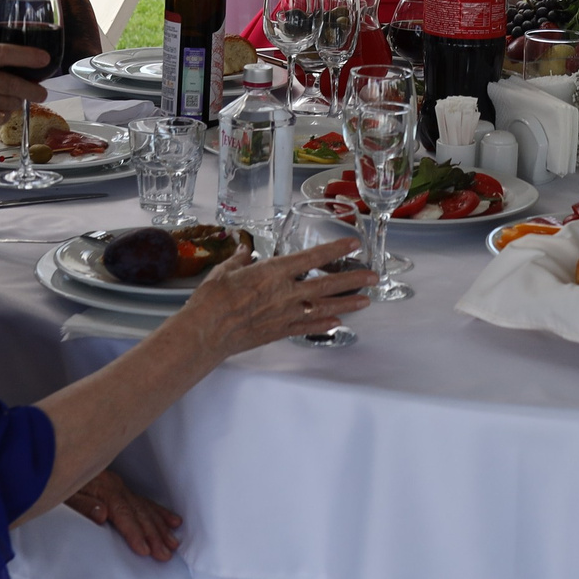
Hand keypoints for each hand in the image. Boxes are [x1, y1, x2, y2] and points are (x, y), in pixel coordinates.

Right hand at [0, 44, 51, 131]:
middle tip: (42, 92)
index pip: (4, 53)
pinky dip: (2, 114)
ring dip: (16, 102)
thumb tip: (19, 65)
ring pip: (10, 103)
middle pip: (13, 85)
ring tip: (13, 98)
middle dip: (33, 90)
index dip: (27, 56)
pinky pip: (0, 117)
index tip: (44, 59)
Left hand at [64, 469, 183, 561]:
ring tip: (173, 544)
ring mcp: (122, 488)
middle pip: (140, 514)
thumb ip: (83, 505)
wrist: (58, 460)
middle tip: (165, 554)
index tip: (145, 551)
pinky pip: (146, 502)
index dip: (135, 534)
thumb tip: (103, 515)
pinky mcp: (122, 488)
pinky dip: (160, 513)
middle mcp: (117, 488)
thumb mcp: (65, 495)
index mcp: (105, 490)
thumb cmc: (59, 480)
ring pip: (146, 509)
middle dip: (154, 536)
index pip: (124, 515)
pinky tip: (173, 522)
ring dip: (161, 528)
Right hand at [178, 238, 374, 356]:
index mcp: (273, 272)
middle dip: (353, 280)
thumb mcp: (224, 271)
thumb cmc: (211, 300)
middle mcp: (285, 293)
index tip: (354, 245)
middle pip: (327, 284)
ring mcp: (285, 315)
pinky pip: (308, 328)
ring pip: (324, 308)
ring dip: (347, 304)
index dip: (335, 250)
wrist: (205, 333)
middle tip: (373, 277)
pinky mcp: (280, 332)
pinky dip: (325, 326)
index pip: (312, 258)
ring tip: (367, 300)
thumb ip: (240, 259)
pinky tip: (339, 323)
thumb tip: (244, 250)